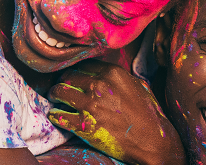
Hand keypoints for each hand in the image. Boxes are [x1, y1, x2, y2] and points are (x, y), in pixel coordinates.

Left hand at [47, 60, 184, 164]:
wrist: (151, 141)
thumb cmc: (148, 114)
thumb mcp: (140, 86)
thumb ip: (120, 77)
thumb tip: (107, 74)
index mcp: (113, 73)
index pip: (83, 65)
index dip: (76, 71)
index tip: (73, 77)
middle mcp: (99, 85)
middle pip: (67, 76)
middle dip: (62, 81)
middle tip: (61, 88)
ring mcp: (89, 105)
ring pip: (58, 92)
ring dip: (55, 95)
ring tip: (57, 100)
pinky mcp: (82, 125)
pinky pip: (57, 115)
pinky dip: (55, 115)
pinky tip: (58, 115)